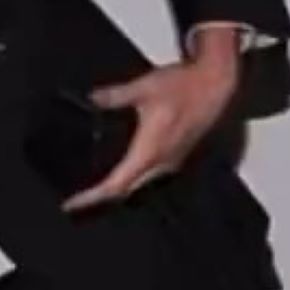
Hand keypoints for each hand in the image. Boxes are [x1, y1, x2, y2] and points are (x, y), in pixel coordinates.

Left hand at [63, 25, 242, 211]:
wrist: (217, 85)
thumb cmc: (185, 87)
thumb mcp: (143, 87)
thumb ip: (114, 96)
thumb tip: (92, 98)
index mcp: (149, 151)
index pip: (116, 184)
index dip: (92, 197)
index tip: (72, 204)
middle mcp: (162, 163)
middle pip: (127, 190)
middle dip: (102, 197)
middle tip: (79, 199)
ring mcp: (173, 161)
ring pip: (141, 185)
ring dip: (119, 188)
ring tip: (97, 186)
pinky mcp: (179, 155)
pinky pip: (152, 176)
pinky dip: (134, 178)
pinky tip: (125, 167)